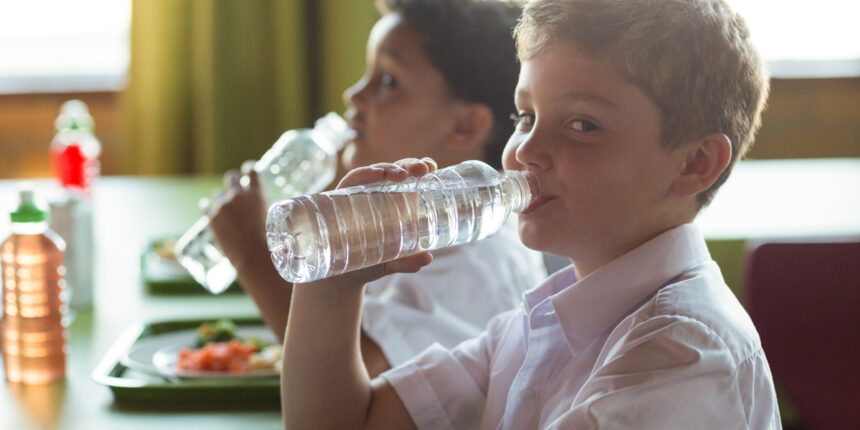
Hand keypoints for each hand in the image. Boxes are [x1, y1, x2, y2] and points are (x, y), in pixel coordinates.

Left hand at [206, 161, 269, 271]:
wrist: (252, 256)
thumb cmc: (266, 241)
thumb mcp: (270, 218)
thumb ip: (259, 208)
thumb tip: (255, 208)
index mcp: (256, 194)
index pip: (252, 171)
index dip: (249, 168)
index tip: (247, 169)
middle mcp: (239, 195)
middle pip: (232, 177)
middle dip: (232, 180)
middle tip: (232, 186)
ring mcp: (223, 205)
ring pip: (218, 193)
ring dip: (221, 199)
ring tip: (223, 208)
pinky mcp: (212, 217)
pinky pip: (205, 205)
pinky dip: (207, 206)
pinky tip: (207, 207)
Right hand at [306, 157, 437, 287]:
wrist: (336, 275)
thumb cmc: (368, 261)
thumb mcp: (390, 262)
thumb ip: (407, 262)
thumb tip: (426, 258)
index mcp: (396, 202)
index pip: (410, 178)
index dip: (420, 166)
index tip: (430, 167)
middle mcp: (379, 193)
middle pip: (396, 171)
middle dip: (409, 165)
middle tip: (422, 169)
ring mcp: (360, 193)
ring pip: (376, 172)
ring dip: (389, 168)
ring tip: (401, 174)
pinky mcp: (341, 198)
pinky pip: (353, 180)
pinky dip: (364, 174)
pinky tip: (375, 174)